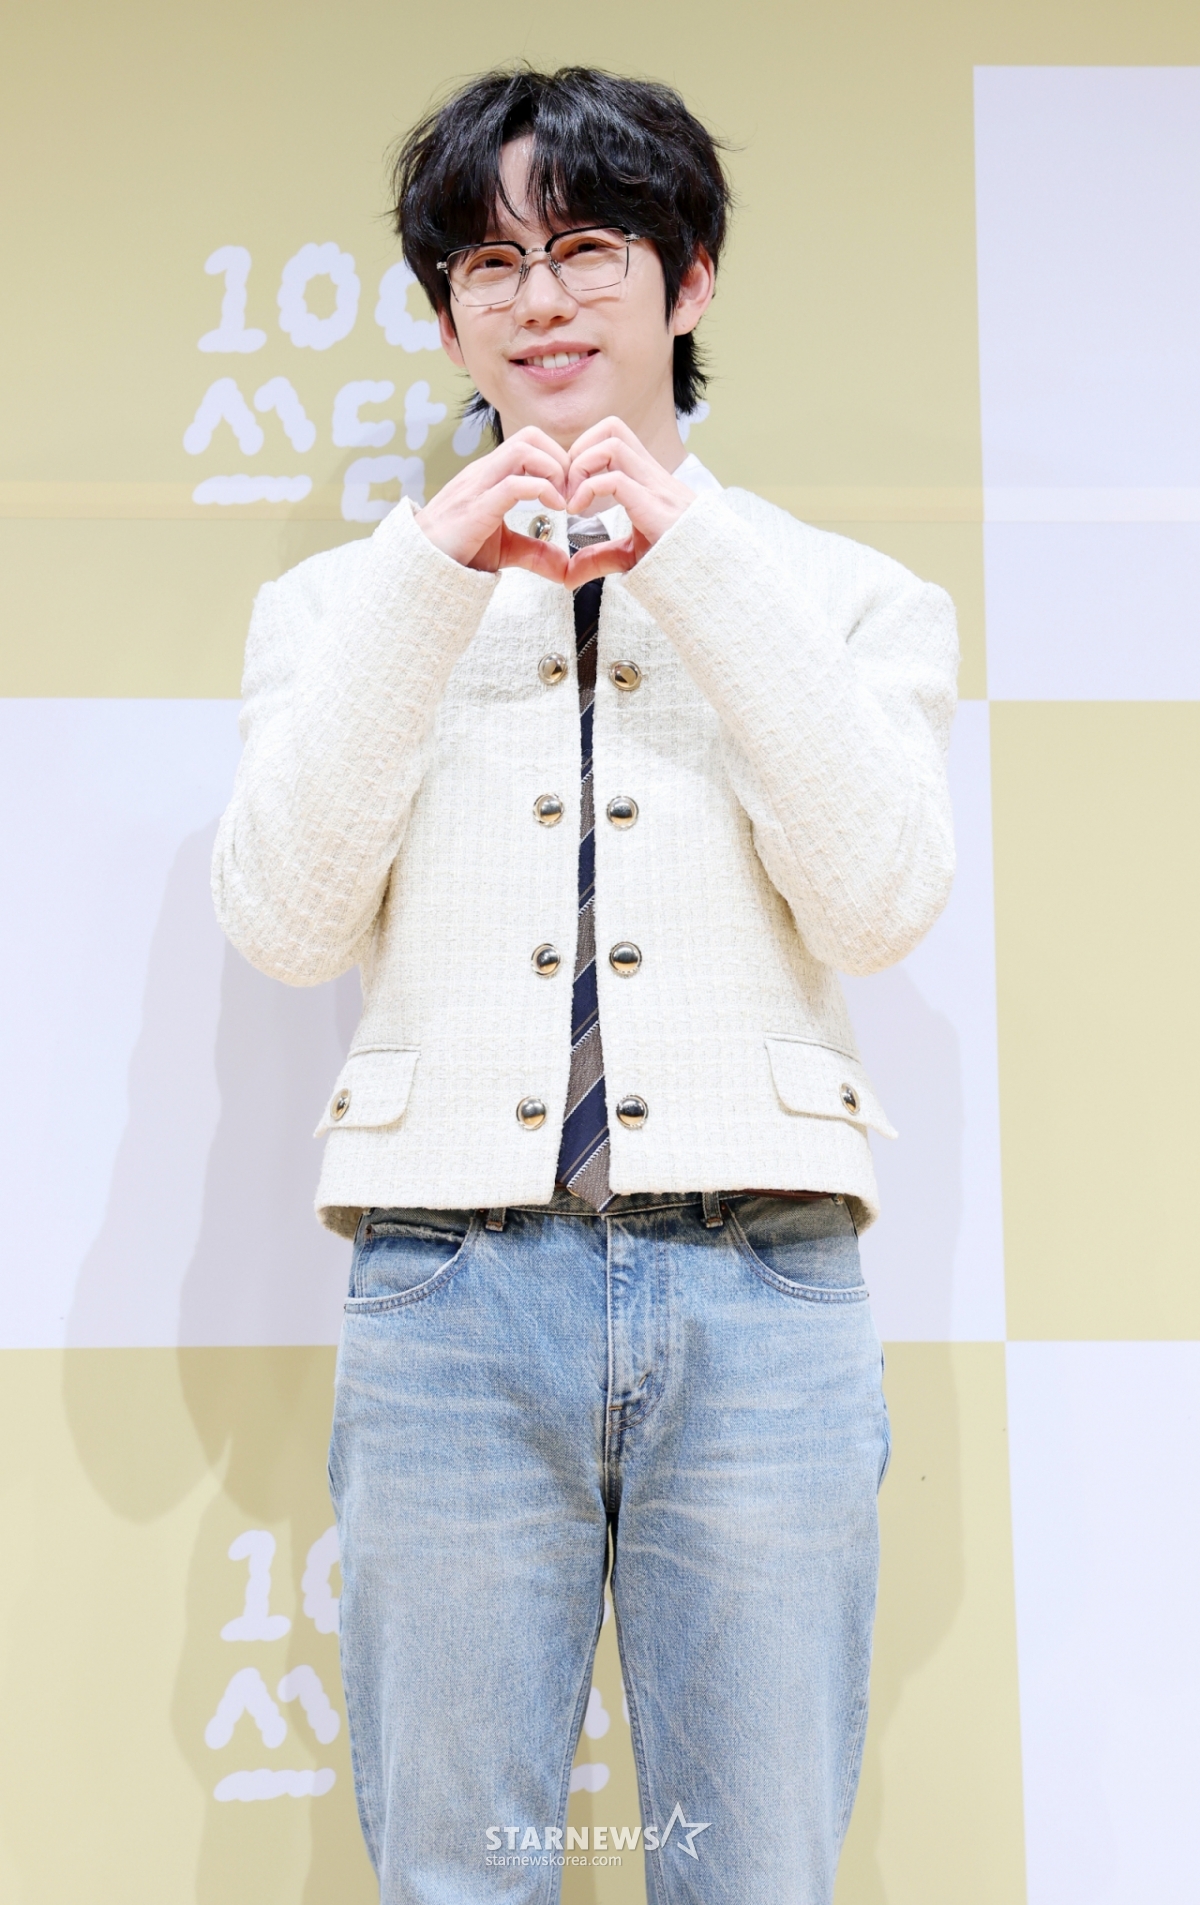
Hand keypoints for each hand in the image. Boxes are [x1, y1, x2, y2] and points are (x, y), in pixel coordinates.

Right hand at [414, 427, 569, 580]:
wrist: (420, 567)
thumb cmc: (457, 552)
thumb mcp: (505, 550)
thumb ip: (535, 552)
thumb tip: (564, 566)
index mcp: (490, 475)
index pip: (529, 442)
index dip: (557, 459)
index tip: (571, 490)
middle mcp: (484, 473)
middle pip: (529, 436)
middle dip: (559, 458)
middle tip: (571, 492)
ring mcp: (478, 487)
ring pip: (523, 450)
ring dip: (553, 470)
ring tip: (563, 500)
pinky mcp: (476, 508)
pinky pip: (514, 484)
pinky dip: (543, 491)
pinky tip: (555, 509)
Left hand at [562, 417, 694, 585]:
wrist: (710, 575)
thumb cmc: (676, 561)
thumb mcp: (629, 555)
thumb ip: (598, 558)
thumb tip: (568, 574)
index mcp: (646, 479)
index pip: (615, 436)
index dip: (584, 451)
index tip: (570, 487)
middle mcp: (652, 476)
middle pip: (612, 427)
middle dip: (579, 449)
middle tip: (567, 486)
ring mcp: (655, 488)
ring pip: (613, 443)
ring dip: (581, 465)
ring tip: (572, 499)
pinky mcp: (654, 507)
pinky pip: (615, 479)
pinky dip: (587, 490)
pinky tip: (578, 512)